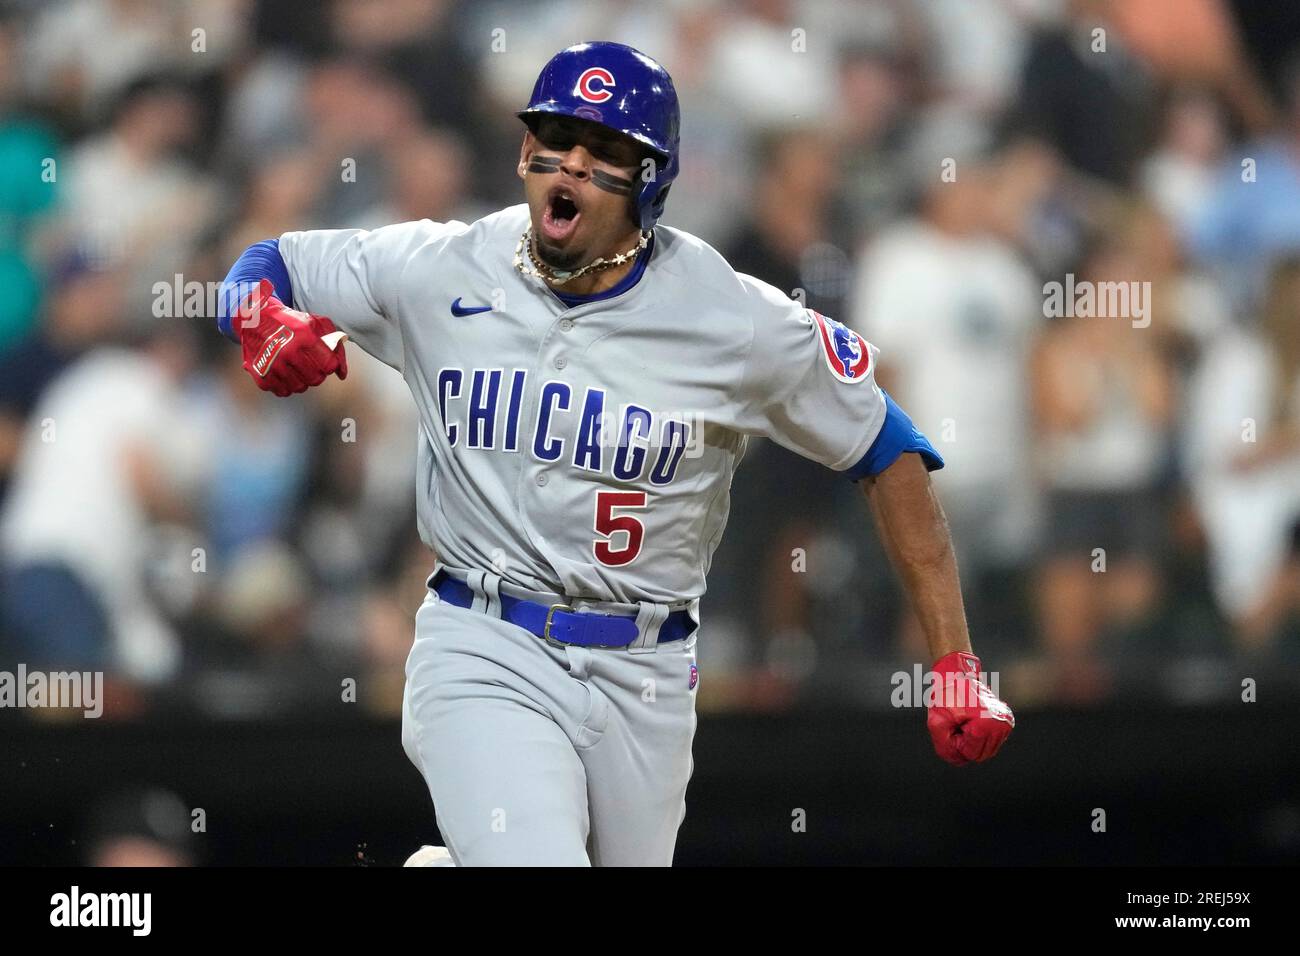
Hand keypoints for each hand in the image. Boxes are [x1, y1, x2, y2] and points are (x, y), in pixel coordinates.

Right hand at [233, 278, 347, 395]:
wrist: (255, 318)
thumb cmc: (290, 322)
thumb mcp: (317, 324)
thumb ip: (336, 347)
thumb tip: (342, 374)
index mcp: (304, 337)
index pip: (329, 365)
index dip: (329, 364)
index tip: (324, 360)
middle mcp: (288, 351)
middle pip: (315, 379)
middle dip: (317, 374)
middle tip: (311, 365)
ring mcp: (273, 364)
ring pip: (300, 387)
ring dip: (302, 381)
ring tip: (298, 369)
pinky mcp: (261, 374)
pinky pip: (282, 391)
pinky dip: (286, 386)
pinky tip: (285, 374)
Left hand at [926, 651, 1013, 765]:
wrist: (957, 675)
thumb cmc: (946, 697)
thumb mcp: (937, 723)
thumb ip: (946, 748)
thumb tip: (961, 760)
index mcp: (987, 723)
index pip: (971, 753)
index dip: (957, 742)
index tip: (955, 723)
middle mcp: (1001, 724)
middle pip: (981, 755)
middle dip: (965, 743)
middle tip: (959, 723)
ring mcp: (1006, 722)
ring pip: (987, 751)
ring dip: (972, 741)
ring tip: (966, 722)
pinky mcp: (1006, 721)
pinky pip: (991, 743)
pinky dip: (980, 737)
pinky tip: (973, 722)